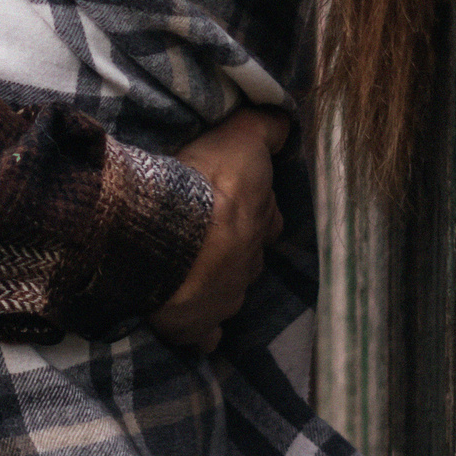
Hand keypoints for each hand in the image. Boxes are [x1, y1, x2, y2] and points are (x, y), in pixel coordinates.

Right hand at [148, 108, 292, 353]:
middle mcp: (250, 264)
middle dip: (234, 248)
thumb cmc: (207, 186)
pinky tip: (188, 321)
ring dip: (215, 284)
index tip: (239, 200)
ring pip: (229, 293)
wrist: (169, 238)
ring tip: (191, 273)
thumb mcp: (241, 138)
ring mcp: (226, 299)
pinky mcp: (197, 326)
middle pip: (249, 256)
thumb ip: (265, 127)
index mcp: (261, 222)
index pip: (269, 216)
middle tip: (209, 236)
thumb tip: (285, 120)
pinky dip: (200, 330)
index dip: (256, 208)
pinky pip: (204, 335)